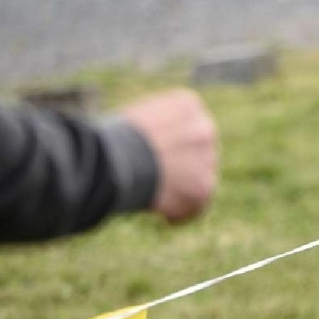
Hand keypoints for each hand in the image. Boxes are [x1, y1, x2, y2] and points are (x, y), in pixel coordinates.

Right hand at [118, 89, 217, 224]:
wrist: (113, 160)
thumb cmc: (111, 141)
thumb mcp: (136, 121)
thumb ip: (160, 131)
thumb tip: (161, 151)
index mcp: (188, 105)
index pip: (188, 127)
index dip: (170, 146)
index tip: (150, 156)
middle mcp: (205, 128)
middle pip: (198, 153)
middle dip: (180, 168)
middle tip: (154, 178)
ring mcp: (208, 158)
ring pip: (199, 180)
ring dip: (179, 191)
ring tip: (153, 194)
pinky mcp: (204, 187)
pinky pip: (197, 206)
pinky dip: (179, 213)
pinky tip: (162, 213)